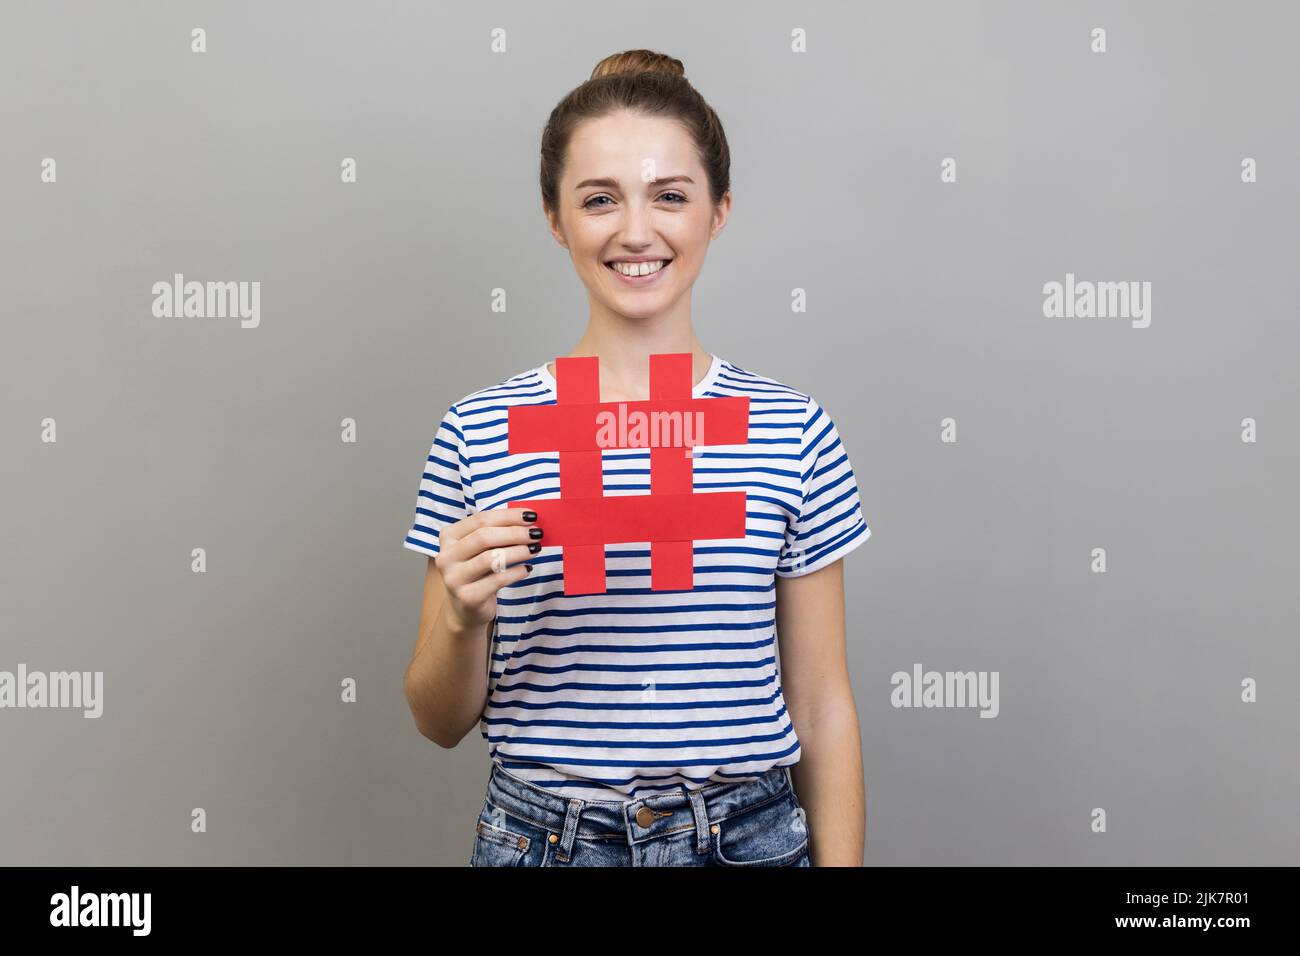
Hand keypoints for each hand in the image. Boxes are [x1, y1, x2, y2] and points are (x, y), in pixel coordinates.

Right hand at [434, 508, 541, 631]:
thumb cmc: (477, 573)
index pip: (480, 519)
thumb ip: (496, 534)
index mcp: (449, 537)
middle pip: (484, 537)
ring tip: (535, 549)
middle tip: (537, 533)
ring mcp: (454, 578)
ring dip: (518, 551)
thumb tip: (527, 521)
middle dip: (515, 533)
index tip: (531, 515)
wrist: (465, 610)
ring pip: (491, 558)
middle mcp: (446, 556)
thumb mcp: (479, 550)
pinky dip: (516, 572)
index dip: (508, 515)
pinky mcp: (467, 597)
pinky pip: (497, 580)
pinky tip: (527, 569)